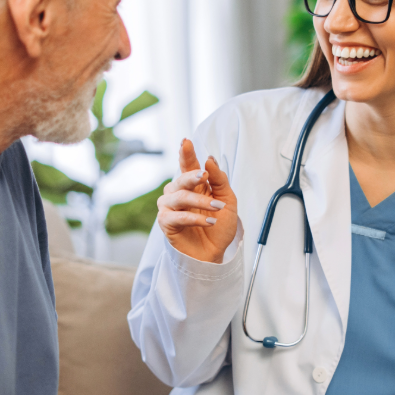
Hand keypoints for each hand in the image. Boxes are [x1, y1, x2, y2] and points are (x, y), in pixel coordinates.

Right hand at [156, 139, 238, 262]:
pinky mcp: (167, 224)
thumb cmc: (219, 226)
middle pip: (180, 179)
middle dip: (191, 175)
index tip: (186, 141)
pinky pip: (177, 217)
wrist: (215, 252)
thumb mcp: (228, 200)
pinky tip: (209, 221)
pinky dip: (194, 218)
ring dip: (199, 201)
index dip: (185, 153)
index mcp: (193, 185)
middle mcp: (178, 193)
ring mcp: (170, 208)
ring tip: (217, 207)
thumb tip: (209, 159)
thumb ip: (219, 180)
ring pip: (179, 197)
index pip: (187, 165)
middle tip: (203, 175)